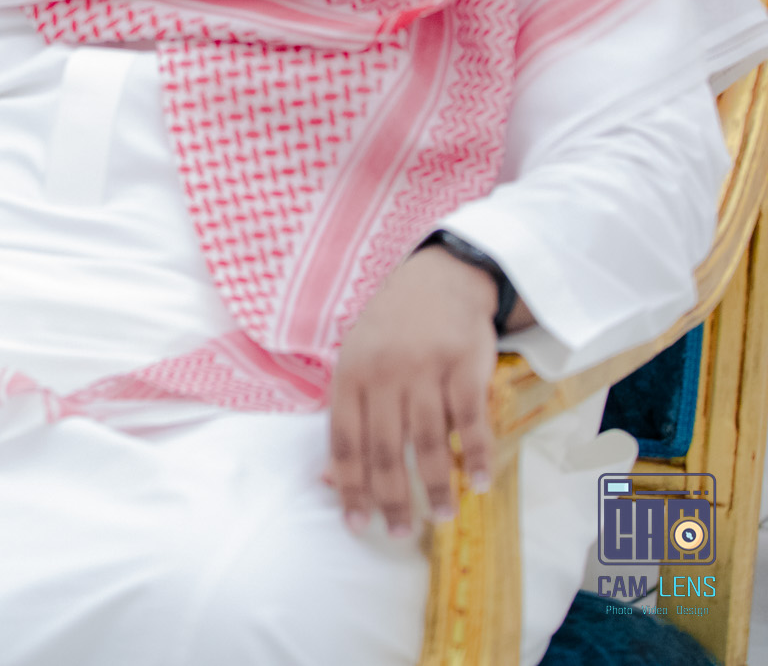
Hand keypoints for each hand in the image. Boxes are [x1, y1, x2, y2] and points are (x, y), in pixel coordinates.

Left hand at [329, 245, 529, 536]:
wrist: (438, 278)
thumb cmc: (389, 329)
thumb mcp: (355, 362)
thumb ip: (347, 418)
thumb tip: (330, 479)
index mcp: (350, 375)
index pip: (345, 441)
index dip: (350, 486)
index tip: (357, 524)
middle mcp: (384, 375)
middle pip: (385, 449)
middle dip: (391, 498)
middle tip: (398, 533)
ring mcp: (425, 370)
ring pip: (429, 440)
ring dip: (437, 485)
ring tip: (441, 517)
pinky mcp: (465, 365)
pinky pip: (471, 419)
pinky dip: (478, 454)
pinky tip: (481, 483)